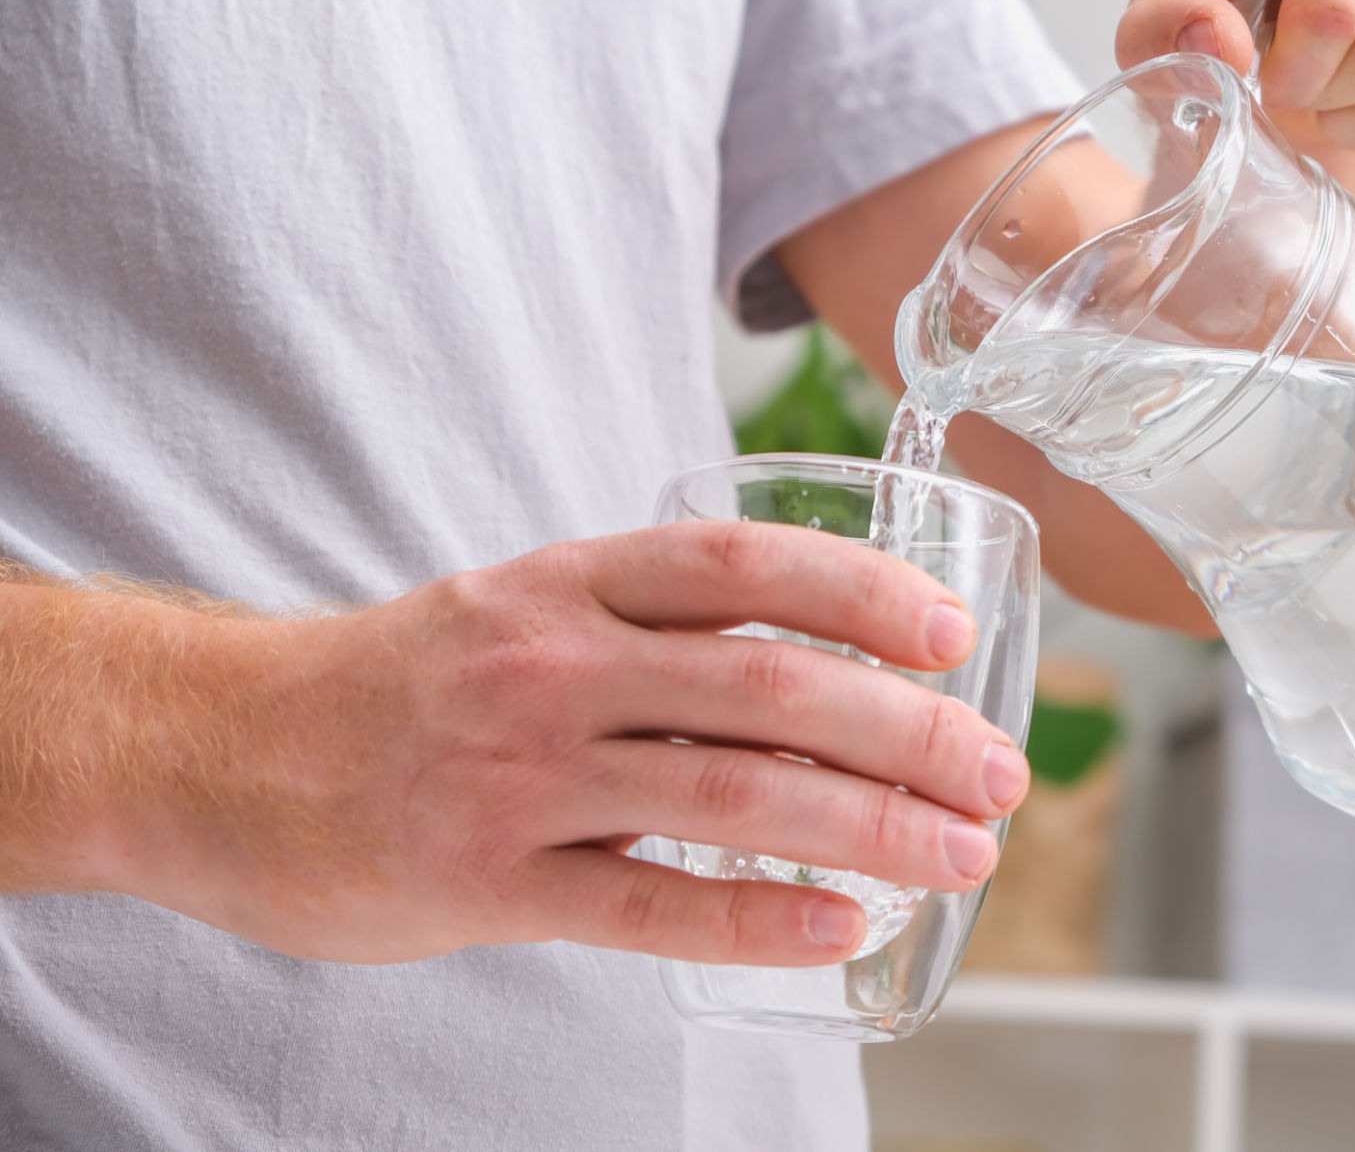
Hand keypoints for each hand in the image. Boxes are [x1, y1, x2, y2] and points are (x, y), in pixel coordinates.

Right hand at [64, 522, 1028, 964]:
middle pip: (765, 684)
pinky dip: (752, 914)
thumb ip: (654, 622)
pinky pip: (643, 903)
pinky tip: (837, 926)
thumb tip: (821, 660)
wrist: (219, 749)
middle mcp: (551, 661)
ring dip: (867, 824)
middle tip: (998, 771)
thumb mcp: (523, 604)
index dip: (860, 589)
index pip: (740, 566)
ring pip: (727, 792)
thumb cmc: (408, 679)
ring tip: (962, 852)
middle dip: (904, 729)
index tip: (952, 631)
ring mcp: (517, 771)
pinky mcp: (484, 878)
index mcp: (568, 579)